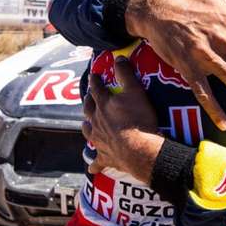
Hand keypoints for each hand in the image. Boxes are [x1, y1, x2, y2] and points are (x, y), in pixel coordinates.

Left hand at [83, 58, 163, 183]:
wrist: (139, 149)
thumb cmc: (138, 119)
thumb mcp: (135, 91)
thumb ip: (125, 73)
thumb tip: (118, 58)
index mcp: (103, 104)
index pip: (96, 88)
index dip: (95, 80)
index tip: (94, 75)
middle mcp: (97, 121)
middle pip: (88, 110)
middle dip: (88, 102)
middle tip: (89, 98)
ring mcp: (99, 141)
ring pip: (88, 133)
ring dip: (87, 128)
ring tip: (87, 125)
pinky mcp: (106, 157)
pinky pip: (97, 162)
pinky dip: (94, 165)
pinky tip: (91, 168)